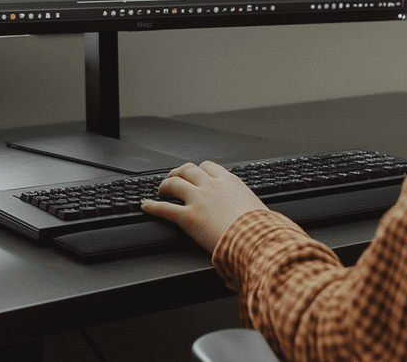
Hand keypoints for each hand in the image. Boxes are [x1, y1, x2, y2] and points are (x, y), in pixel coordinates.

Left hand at [142, 161, 269, 253]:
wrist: (256, 239)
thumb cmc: (260, 228)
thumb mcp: (257, 207)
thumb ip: (247, 205)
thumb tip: (252, 212)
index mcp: (229, 182)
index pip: (208, 167)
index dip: (198, 170)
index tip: (195, 174)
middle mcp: (212, 186)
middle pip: (188, 170)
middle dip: (179, 173)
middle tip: (174, 178)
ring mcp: (198, 200)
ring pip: (174, 184)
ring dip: (164, 185)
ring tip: (160, 190)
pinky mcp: (188, 217)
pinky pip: (164, 208)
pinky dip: (152, 206)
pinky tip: (146, 205)